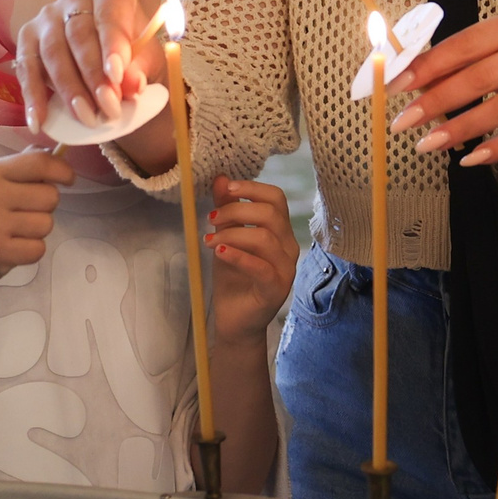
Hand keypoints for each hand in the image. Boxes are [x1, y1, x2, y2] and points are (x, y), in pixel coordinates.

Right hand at [0, 150, 74, 309]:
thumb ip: (27, 164)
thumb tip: (57, 152)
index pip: (40, 162)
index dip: (62, 170)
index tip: (67, 179)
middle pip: (50, 196)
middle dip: (46, 206)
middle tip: (26, 212)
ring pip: (46, 224)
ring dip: (39, 230)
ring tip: (18, 231)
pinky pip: (38, 249)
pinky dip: (32, 250)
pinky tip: (15, 247)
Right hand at [15, 0, 166, 134]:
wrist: (107, 49)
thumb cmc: (129, 47)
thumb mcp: (145, 55)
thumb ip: (139, 67)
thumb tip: (131, 85)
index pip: (109, 16)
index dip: (112, 47)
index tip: (116, 77)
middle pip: (78, 36)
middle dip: (93, 76)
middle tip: (108, 109)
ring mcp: (46, 16)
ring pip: (52, 53)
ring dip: (68, 89)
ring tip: (85, 118)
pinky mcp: (27, 37)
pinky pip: (26, 68)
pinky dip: (32, 97)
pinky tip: (39, 121)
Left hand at [204, 176, 296, 344]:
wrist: (235, 320)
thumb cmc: (234, 278)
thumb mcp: (226, 237)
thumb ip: (227, 209)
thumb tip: (221, 178)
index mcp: (280, 231)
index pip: (276, 198)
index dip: (252, 189)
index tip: (226, 189)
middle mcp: (288, 247)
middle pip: (270, 214)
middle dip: (236, 211)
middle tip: (210, 218)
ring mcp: (285, 270)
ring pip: (265, 238)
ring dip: (232, 233)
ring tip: (209, 240)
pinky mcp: (276, 290)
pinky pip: (260, 267)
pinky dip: (238, 256)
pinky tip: (219, 252)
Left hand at [384, 10, 497, 168]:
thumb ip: (472, 61)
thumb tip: (416, 81)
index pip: (465, 43)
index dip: (428, 64)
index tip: (396, 84)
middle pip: (479, 76)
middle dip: (436, 101)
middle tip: (403, 121)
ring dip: (460, 128)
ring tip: (428, 144)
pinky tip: (470, 158)